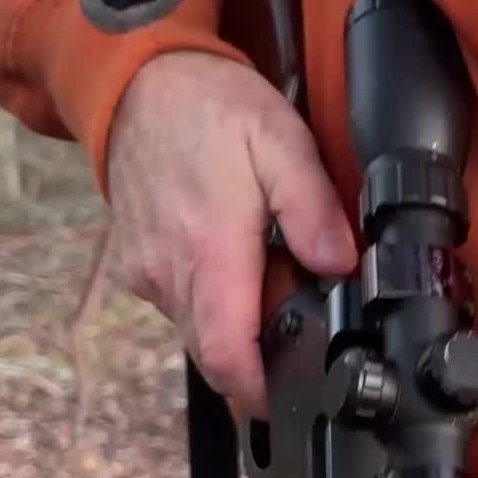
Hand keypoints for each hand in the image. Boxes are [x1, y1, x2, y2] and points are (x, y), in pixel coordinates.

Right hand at [106, 51, 357, 418]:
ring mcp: (148, 273)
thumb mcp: (282, 141)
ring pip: (198, 332)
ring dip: (237, 323)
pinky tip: (237, 261)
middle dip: (260, 357)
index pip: (228, 356)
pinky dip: (214, 299)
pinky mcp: (139, 266)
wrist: (137, 81)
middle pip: (216, 356)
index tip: (297, 396)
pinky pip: (181, 305)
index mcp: (209, 251)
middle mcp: (169, 273)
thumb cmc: (211, 108)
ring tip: (270, 276)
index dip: (261, 392)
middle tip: (300, 323)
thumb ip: (313, 208)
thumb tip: (340, 265)